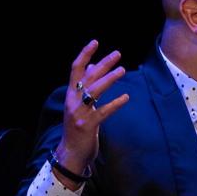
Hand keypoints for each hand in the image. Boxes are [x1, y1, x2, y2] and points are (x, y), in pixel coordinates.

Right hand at [55, 40, 129, 187]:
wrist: (70, 153)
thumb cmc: (77, 128)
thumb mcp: (79, 105)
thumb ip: (85, 86)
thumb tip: (93, 64)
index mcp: (70, 94)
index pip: (75, 69)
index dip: (84, 54)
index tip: (95, 42)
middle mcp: (73, 101)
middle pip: (88, 77)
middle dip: (103, 64)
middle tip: (118, 54)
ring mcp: (79, 113)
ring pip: (95, 91)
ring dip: (110, 79)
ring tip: (122, 70)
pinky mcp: (88, 125)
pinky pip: (104, 111)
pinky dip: (115, 103)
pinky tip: (126, 97)